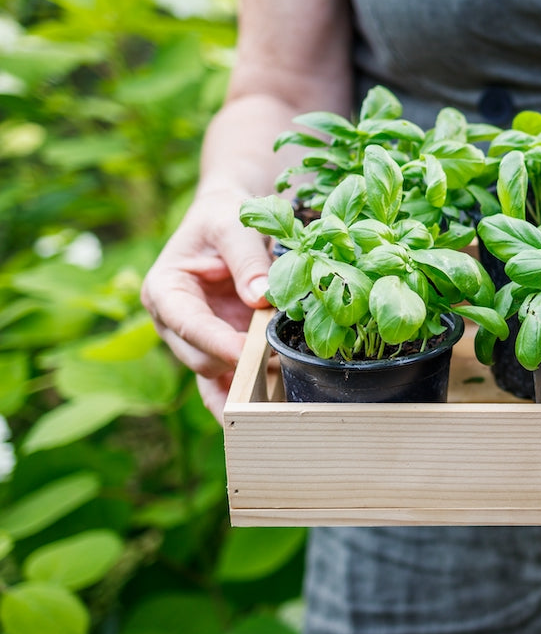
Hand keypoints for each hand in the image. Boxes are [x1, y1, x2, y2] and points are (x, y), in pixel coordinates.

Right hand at [142, 187, 272, 417]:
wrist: (228, 220)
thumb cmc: (224, 218)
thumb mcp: (234, 225)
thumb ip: (248, 260)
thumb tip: (261, 298)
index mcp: (165, 291)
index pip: (189, 325)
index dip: (219, 342)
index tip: (249, 352)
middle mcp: (173, 323)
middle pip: (201, 358)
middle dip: (239, 365)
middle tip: (283, 365)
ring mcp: (195, 341)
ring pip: (215, 375)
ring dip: (247, 384)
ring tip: (282, 395)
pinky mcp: (218, 349)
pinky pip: (226, 383)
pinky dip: (246, 398)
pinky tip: (266, 415)